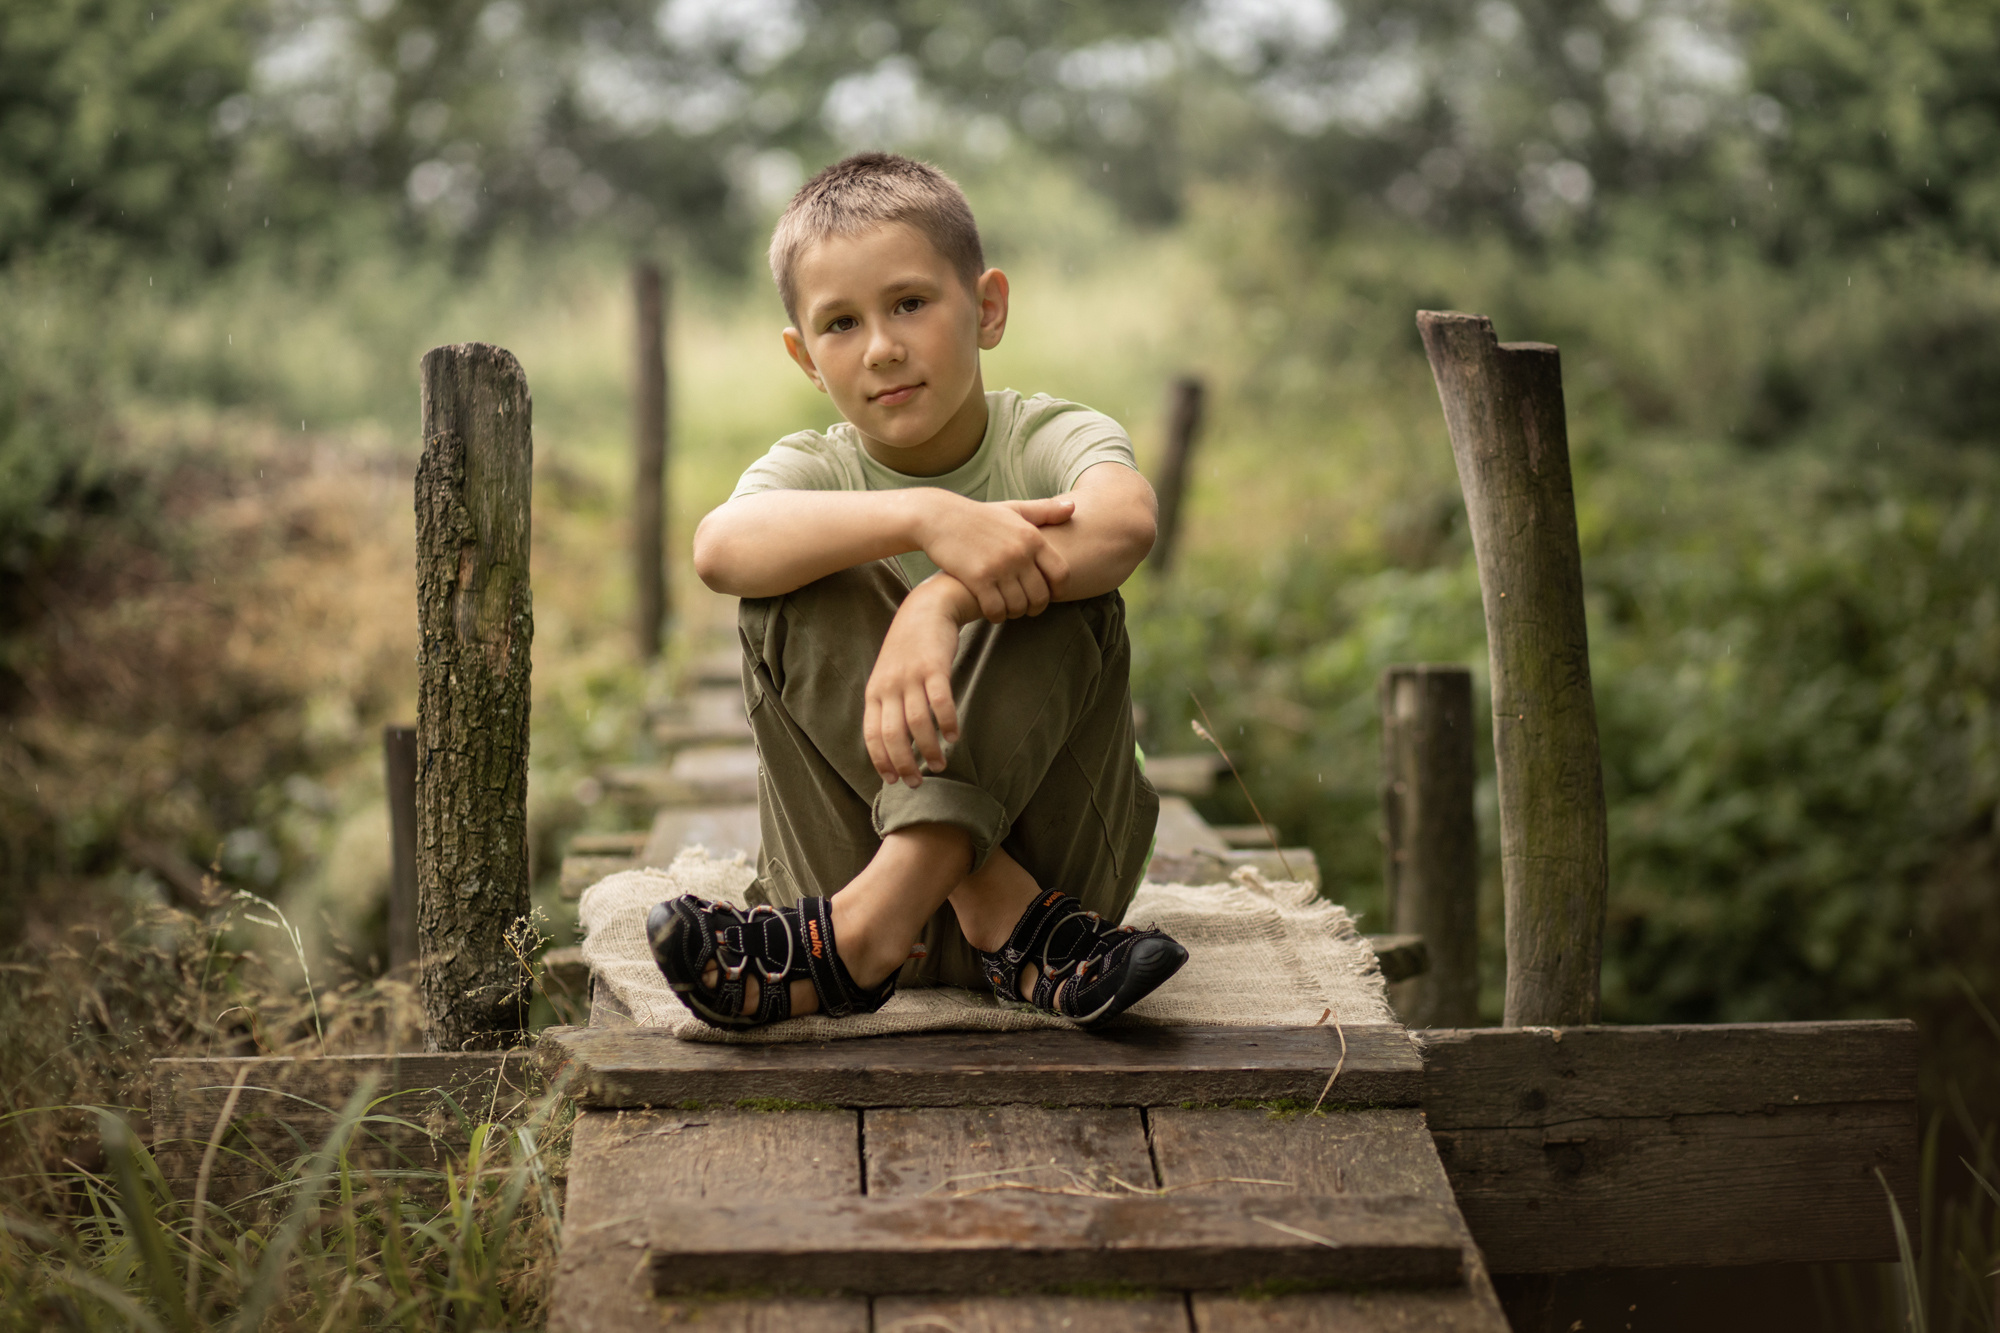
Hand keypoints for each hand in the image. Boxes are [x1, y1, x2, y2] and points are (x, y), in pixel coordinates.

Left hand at [864, 579, 971, 786]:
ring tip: (940, 764)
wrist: (925, 610)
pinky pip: (940, 701)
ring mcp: (911, 676)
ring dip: (928, 748)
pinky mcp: (934, 666)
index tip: (893, 781)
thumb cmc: (908, 650)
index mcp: (875, 692)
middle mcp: (889, 686)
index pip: (873, 735)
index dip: (882, 761)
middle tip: (917, 782)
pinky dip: (947, 722)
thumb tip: (894, 743)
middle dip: (904, 764)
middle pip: (893, 735)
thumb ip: (888, 705)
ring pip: (917, 722)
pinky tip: (954, 736)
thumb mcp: (888, 677)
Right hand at [918, 495, 1073, 622]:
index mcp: (1032, 537)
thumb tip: (1074, 506)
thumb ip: (1045, 511)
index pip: (1061, 574)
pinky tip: (992, 611)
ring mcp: (999, 567)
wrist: (939, 517)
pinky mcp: (978, 579)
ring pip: (1018, 606)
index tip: (1049, 595)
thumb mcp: (1014, 509)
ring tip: (1008, 609)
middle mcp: (1019, 553)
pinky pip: (996, 609)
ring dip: (1014, 613)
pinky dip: (996, 615)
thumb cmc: (979, 516)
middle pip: (1040, 596)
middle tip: (1025, 608)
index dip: (1058, 590)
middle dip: (1035, 607)